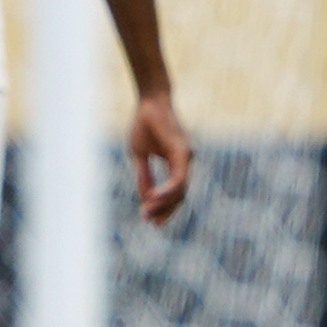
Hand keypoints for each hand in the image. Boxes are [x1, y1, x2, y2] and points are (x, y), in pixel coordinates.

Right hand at [128, 89, 191, 223]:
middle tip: (151, 224)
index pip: (174, 192)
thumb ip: (144, 176)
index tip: (150, 220)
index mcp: (176, 163)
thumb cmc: (144, 124)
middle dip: (165, 211)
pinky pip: (178, 179)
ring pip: (181, 190)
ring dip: (165, 204)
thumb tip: (145, 198)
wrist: (149, 102)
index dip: (163, 207)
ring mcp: (186, 158)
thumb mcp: (139, 155)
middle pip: (180, 195)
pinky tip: (153, 199)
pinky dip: (167, 191)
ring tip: (148, 214)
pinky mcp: (183, 153)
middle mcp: (185, 162)